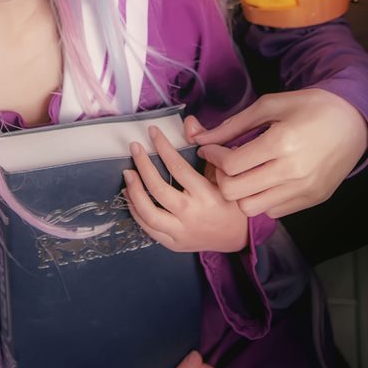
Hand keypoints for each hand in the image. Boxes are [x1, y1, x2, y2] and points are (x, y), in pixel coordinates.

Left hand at [123, 125, 247, 252]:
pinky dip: (136, 211)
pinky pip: (149, 229)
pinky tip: (130, 196)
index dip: (163, 146)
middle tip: (134, 148)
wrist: (239, 237)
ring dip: (134, 191)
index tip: (153, 132)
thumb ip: (206, 146)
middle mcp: (192, 215)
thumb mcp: (223, 173)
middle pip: (158, 189)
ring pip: (148, 213)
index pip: (178, 167)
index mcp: (206, 195)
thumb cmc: (231, 200)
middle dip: (143, 165)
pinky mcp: (174, 244)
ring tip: (128, 173)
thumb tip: (189, 123)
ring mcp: (182, 232)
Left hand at [187, 88, 367, 218]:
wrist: (354, 121)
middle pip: (235, 192)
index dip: (211, 156)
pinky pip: (274, 211)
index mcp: (281, 143)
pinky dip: (262, 199)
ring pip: (252, 208)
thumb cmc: (309, 107)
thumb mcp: (269, 106)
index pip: (230, 164)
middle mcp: (293, 172)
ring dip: (240, 192)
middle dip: (220, 177)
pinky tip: (264, 180)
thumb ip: (233, 125)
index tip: (209, 147)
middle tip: (223, 162)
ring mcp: (304, 190)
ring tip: (243, 174)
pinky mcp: (313, 200)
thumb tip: (198, 137)